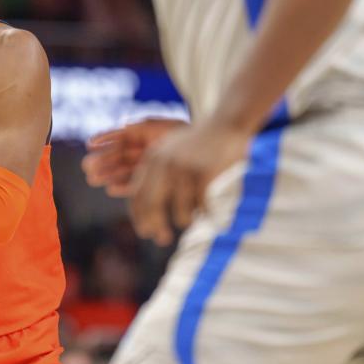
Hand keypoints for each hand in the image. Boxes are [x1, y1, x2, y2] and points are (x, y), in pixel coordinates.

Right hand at [82, 118, 186, 197]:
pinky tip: (111, 189)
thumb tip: (124, 124)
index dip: (104, 140)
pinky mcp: (153, 181)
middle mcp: (142, 151)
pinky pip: (135, 185)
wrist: (207, 150)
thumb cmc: (186, 134)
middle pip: (118, 156)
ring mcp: (147, 166)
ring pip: (123, 171)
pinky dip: (124, 188)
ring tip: (93, 179)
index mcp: (143, 135)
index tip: (90, 144)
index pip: (119, 138)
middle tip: (87, 167)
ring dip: (108, 175)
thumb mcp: (165, 126)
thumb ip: (145, 126)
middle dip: (102, 162)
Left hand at [129, 120, 250, 246]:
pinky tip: (210, 212)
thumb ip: (158, 176)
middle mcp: (164, 164)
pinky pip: (201, 206)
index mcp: (153, 159)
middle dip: (155, 226)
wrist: (226, 123)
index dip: (139, 216)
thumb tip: (149, 213)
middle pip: (152, 205)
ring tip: (192, 218)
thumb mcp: (172, 153)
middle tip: (162, 240)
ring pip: (179, 211)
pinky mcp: (204, 173)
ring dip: (186, 219)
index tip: (144, 231)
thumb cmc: (200, 144)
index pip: (137, 194)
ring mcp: (184, 168)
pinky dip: (206, 212)